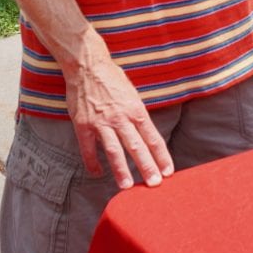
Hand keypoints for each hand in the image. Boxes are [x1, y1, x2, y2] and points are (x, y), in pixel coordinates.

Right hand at [62, 33, 173, 189]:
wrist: (88, 65)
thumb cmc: (112, 79)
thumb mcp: (132, 95)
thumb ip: (137, 115)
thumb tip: (145, 134)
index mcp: (136, 110)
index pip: (153, 137)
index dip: (161, 156)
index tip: (169, 171)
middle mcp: (121, 117)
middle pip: (137, 146)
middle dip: (147, 166)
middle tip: (155, 183)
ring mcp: (101, 122)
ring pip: (114, 150)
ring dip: (121, 170)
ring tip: (127, 186)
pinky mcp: (83, 124)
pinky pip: (88, 148)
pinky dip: (92, 163)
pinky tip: (97, 174)